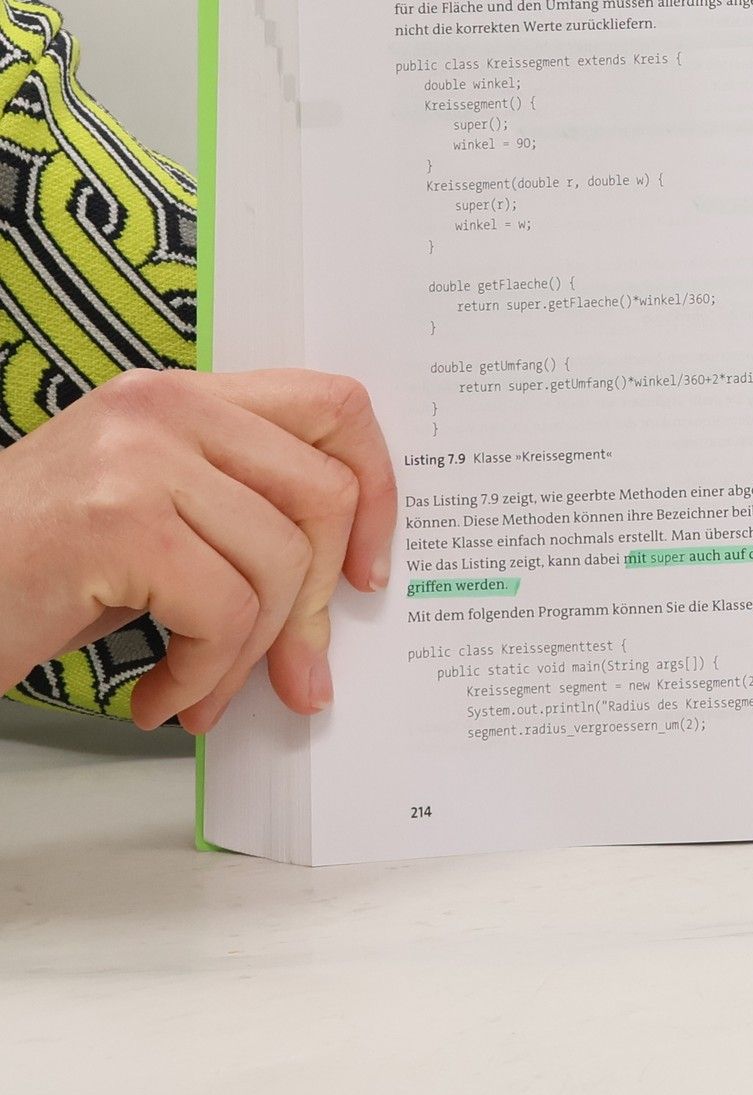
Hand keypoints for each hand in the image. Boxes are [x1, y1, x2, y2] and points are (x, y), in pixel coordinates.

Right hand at [0, 368, 395, 730]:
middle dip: (316, 603)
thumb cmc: (28, 569)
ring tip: (198, 691)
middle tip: (296, 669)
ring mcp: (140, 458)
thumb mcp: (151, 515)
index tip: (366, 570)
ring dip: (247, 657)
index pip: (333, 409)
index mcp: (185, 397)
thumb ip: (242, 517)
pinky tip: (159, 697)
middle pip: (322, 495)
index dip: (376, 490)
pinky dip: (204, 675)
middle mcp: (166, 408)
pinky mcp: (118, 523)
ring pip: (278, 565)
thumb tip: (343, 587)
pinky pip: (225, 612)